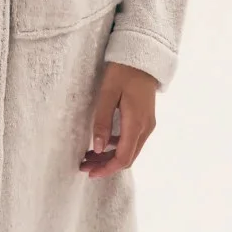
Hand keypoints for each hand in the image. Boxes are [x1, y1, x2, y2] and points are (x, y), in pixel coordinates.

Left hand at [81, 61, 157, 175]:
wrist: (142, 59)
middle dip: (106, 166)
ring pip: (130, 151)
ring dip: (110, 158)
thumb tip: (98, 149)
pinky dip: (116, 147)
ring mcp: (147, 125)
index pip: (123, 157)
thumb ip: (102, 121)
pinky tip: (101, 144)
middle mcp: (145, 128)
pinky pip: (132, 141)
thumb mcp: (107, 94)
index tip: (89, 172)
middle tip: (84, 166)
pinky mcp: (145, 121)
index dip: (106, 169)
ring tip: (89, 157)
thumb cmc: (123, 72)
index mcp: (136, 123)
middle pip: (127, 158)